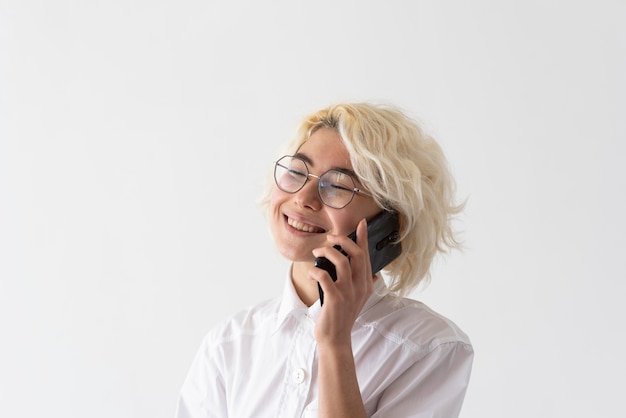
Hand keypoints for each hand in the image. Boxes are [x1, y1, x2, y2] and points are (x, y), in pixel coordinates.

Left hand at [310, 218, 374, 346]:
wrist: (336, 339)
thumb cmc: (342, 316)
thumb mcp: (358, 299)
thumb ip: (364, 284)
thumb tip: (374, 273)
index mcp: (366, 284)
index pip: (366, 256)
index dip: (363, 238)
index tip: (361, 224)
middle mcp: (361, 287)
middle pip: (357, 254)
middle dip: (342, 240)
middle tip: (330, 237)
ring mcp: (349, 293)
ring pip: (342, 262)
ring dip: (328, 252)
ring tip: (317, 252)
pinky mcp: (335, 299)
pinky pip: (325, 277)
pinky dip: (316, 271)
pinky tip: (312, 272)